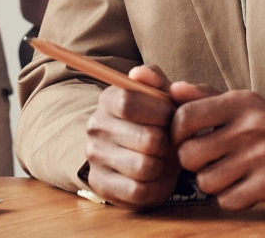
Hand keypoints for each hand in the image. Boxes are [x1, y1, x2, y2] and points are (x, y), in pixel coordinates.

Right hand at [84, 66, 179, 207]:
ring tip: (161, 159)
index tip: (170, 117)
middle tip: (168, 142)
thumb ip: (155, 80)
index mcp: (108, 99)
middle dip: (167, 143)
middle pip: (146, 139)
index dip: (159, 113)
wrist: (140, 153)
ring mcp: (95, 156)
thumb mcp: (159, 96)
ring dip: (162, 166)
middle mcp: (95, 126)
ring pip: (144, 167)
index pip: (129, 102)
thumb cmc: (155, 121)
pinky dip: (155, 187)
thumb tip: (139, 73)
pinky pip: (138, 192)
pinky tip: (155, 177)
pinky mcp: (101, 184)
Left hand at [169, 83, 264, 211]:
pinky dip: (232, 200)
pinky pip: (229, 201)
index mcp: (241, 102)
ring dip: (213, 184)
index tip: (184, 142)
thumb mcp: (246, 106)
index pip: (185, 116)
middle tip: (207, 163)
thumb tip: (172, 89)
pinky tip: (246, 189)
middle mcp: (252, 125)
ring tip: (230, 175)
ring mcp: (264, 155)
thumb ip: (206, 97)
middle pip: (189, 154)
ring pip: (207, 182)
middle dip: (193, 165)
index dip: (176, 134)